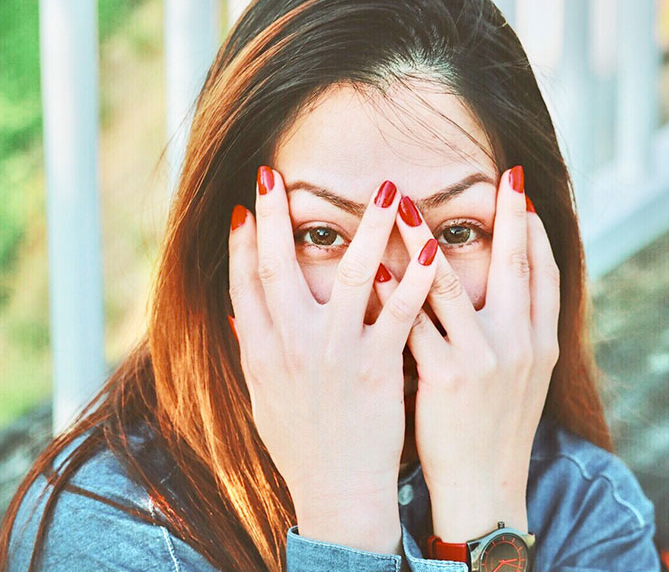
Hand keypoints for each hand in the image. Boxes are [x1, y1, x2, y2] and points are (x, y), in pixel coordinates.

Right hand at [227, 166, 439, 553]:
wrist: (336, 493)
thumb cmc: (300, 445)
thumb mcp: (262, 398)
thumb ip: (251, 351)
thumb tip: (239, 312)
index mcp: (260, 351)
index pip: (243, 282)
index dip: (241, 240)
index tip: (245, 204)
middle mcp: (292, 345)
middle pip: (278, 267)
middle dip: (274, 216)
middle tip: (276, 175)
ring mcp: (335, 353)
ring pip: (350, 275)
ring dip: (366, 227)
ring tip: (383, 190)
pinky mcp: (377, 367)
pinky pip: (399, 312)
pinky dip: (414, 277)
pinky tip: (430, 246)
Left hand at [373, 165, 559, 540]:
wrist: (484, 488)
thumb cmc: (495, 428)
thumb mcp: (521, 378)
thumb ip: (513, 331)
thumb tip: (500, 289)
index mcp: (541, 342)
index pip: (544, 271)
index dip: (534, 228)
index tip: (518, 192)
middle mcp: (521, 344)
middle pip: (514, 264)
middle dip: (506, 216)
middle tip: (496, 175)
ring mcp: (485, 360)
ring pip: (449, 284)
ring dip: (423, 239)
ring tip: (400, 204)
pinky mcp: (448, 377)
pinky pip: (414, 323)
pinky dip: (393, 292)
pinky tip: (372, 266)